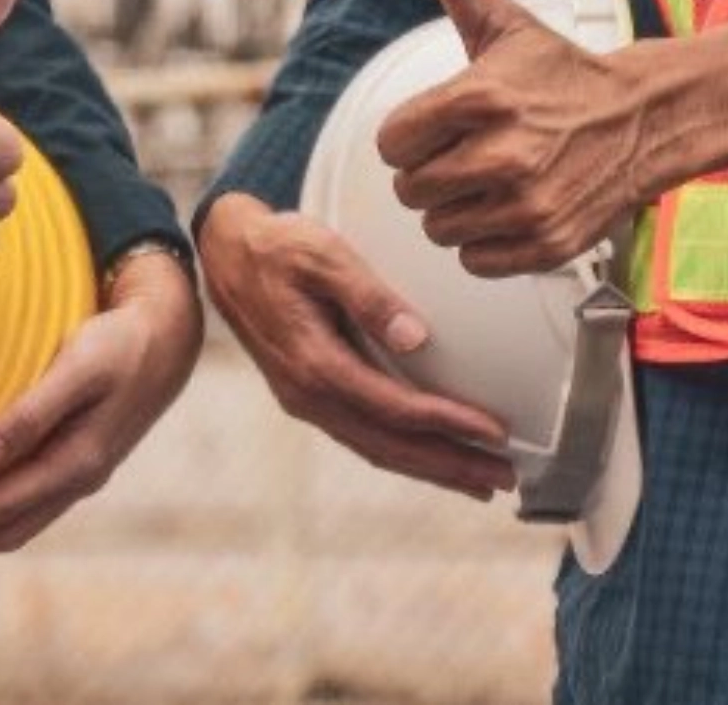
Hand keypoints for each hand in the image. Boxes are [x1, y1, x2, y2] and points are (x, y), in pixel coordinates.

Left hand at [0, 250, 202, 566]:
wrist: (170, 336)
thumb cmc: (120, 343)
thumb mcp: (80, 367)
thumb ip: (33, 411)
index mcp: (80, 461)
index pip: (3, 505)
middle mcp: (80, 479)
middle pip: (8, 529)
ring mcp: (81, 475)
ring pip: (19, 522)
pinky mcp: (77, 461)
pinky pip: (28, 503)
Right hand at [198, 193, 513, 499]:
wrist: (224, 254)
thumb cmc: (276, 247)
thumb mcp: (322, 254)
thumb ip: (368, 295)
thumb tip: (417, 338)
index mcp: (314, 363)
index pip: (394, 408)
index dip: (448, 424)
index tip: (494, 432)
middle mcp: (308, 394)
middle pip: (390, 446)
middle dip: (449, 466)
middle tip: (504, 479)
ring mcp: (305, 399)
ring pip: (376, 448)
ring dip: (430, 468)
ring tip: (480, 480)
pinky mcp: (308, 395)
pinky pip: (362, 435)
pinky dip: (403, 451)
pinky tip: (431, 453)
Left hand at [377, 0, 649, 276]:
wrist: (647, 119)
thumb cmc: (564, 75)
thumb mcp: (505, 24)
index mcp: (480, 97)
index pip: (392, 143)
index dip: (407, 136)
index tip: (437, 128)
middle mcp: (503, 154)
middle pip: (410, 190)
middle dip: (430, 173)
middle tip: (467, 154)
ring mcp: (528, 204)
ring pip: (439, 229)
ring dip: (455, 209)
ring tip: (489, 181)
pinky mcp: (548, 243)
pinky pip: (476, 260)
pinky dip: (486, 242)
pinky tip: (509, 208)